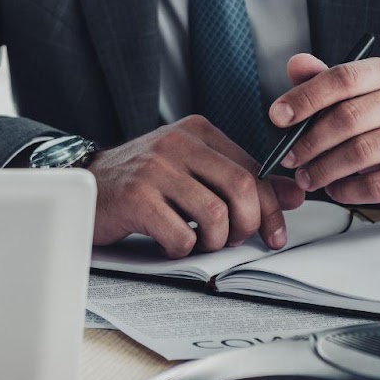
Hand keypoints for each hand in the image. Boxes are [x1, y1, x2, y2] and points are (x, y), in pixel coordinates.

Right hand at [89, 116, 304, 257]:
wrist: (85, 183)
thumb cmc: (142, 182)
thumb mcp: (193, 172)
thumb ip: (241, 181)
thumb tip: (294, 195)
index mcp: (197, 130)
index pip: (252, 169)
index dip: (271, 208)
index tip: (273, 235)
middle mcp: (177, 142)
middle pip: (241, 188)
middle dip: (248, 225)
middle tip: (234, 240)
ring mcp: (155, 168)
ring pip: (215, 215)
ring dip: (214, 241)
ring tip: (197, 240)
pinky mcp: (137, 198)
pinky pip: (181, 236)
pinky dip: (182, 249)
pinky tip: (168, 241)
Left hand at [269, 53, 379, 223]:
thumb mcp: (354, 102)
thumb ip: (323, 83)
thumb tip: (295, 64)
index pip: (343, 77)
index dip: (305, 97)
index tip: (277, 117)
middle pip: (348, 117)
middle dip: (309, 141)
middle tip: (288, 157)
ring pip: (359, 152)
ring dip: (323, 169)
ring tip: (306, 178)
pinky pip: (374, 185)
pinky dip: (345, 190)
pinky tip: (335, 189)